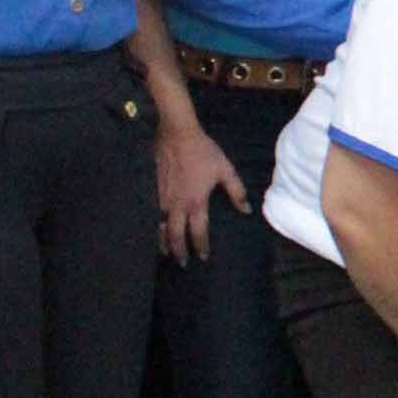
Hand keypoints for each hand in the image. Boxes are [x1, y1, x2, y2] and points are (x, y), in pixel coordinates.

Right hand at [153, 120, 248, 263]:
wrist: (177, 134)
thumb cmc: (203, 152)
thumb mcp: (225, 170)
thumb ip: (236, 191)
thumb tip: (246, 210)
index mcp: (196, 202)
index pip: (198, 232)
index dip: (201, 247)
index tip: (203, 257)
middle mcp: (177, 205)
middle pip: (175, 236)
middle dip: (179, 252)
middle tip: (182, 263)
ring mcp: (161, 199)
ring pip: (159, 228)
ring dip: (163, 243)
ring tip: (165, 253)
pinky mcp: (151, 191)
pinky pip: (151, 215)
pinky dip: (153, 227)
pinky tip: (154, 231)